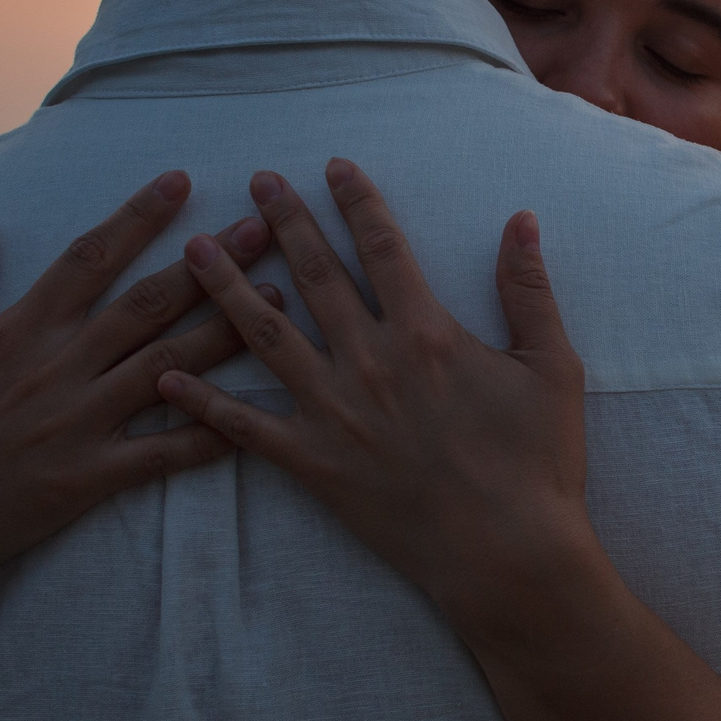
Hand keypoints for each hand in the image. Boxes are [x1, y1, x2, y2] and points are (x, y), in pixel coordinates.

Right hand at [0, 172, 274, 639]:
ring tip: (284, 299)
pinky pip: (164, 453)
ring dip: (231, 329)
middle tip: (264, 229)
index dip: (138, 216)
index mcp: (17, 330)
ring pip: (171, 365)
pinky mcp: (87, 479)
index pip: (89, 257)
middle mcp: (56, 368)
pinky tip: (262, 414)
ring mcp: (77, 424)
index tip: (181, 181)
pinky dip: (213, 434)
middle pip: (149, 302)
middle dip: (213, 263)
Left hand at [157, 160, 590, 635]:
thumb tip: (521, 220)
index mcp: (424, 332)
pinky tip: (167, 373)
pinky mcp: (313, 464)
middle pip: (314, 275)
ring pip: (265, 336)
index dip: (357, 200)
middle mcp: (367, 362)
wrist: (508, 554)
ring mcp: (333, 413)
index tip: (333, 166)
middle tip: (258, 183)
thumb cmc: (538, 463)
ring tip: (194, 249)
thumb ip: (529, 290)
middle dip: (284, 222)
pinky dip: (203, 401)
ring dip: (226, 288)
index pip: (382, 246)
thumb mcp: (553, 368)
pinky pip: (245, 427)